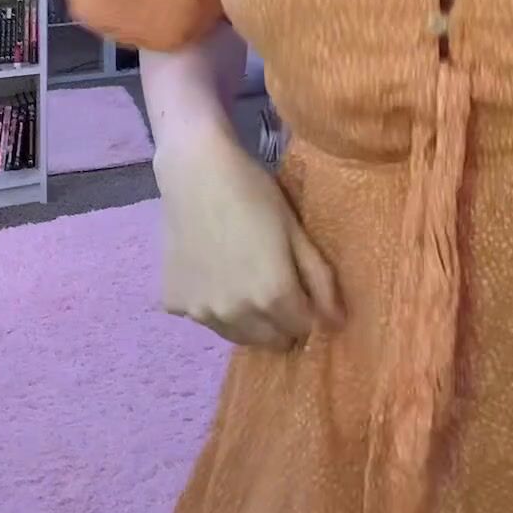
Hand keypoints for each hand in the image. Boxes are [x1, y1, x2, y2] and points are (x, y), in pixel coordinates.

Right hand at [154, 123, 344, 348]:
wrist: (197, 173)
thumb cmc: (255, 194)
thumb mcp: (296, 232)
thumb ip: (320, 280)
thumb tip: (338, 323)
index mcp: (272, 296)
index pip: (302, 328)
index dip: (308, 312)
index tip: (303, 291)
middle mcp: (235, 314)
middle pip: (269, 340)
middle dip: (279, 321)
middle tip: (275, 285)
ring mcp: (199, 312)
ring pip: (236, 334)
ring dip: (247, 319)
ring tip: (244, 278)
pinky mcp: (173, 303)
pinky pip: (202, 316)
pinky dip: (211, 303)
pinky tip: (212, 269)